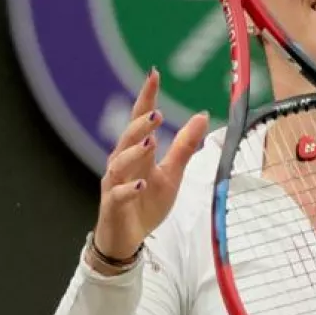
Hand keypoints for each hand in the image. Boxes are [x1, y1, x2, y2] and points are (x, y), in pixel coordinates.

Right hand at [92, 68, 209, 266]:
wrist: (127, 239)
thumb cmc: (146, 202)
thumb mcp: (172, 174)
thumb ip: (184, 146)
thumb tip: (202, 116)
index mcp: (136, 152)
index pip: (140, 119)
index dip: (147, 97)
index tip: (154, 75)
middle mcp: (122, 163)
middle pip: (127, 138)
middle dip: (140, 125)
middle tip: (157, 113)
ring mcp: (114, 184)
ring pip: (119, 163)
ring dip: (134, 152)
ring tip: (150, 143)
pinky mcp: (113, 205)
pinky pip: (118, 194)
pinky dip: (128, 189)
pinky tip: (140, 184)